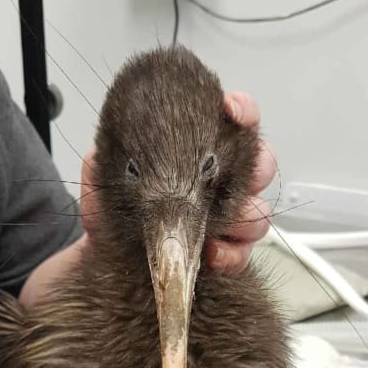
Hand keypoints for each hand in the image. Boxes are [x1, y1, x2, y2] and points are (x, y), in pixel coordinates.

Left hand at [79, 91, 275, 273]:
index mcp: (203, 153)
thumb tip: (104, 151)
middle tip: (231, 178)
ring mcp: (231, 220)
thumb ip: (104, 161)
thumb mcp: (104, 180)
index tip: (230, 108)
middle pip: (264, 166)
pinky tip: (211, 253)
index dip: (244, 111)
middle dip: (257, 169)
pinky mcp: (229, 255)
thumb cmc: (115, 215)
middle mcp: (224, 182)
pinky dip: (232, 254)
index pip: (238, 121)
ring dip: (244, 217)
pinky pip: (244, 254)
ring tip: (216, 225)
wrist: (110, 259)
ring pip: (260, 213)